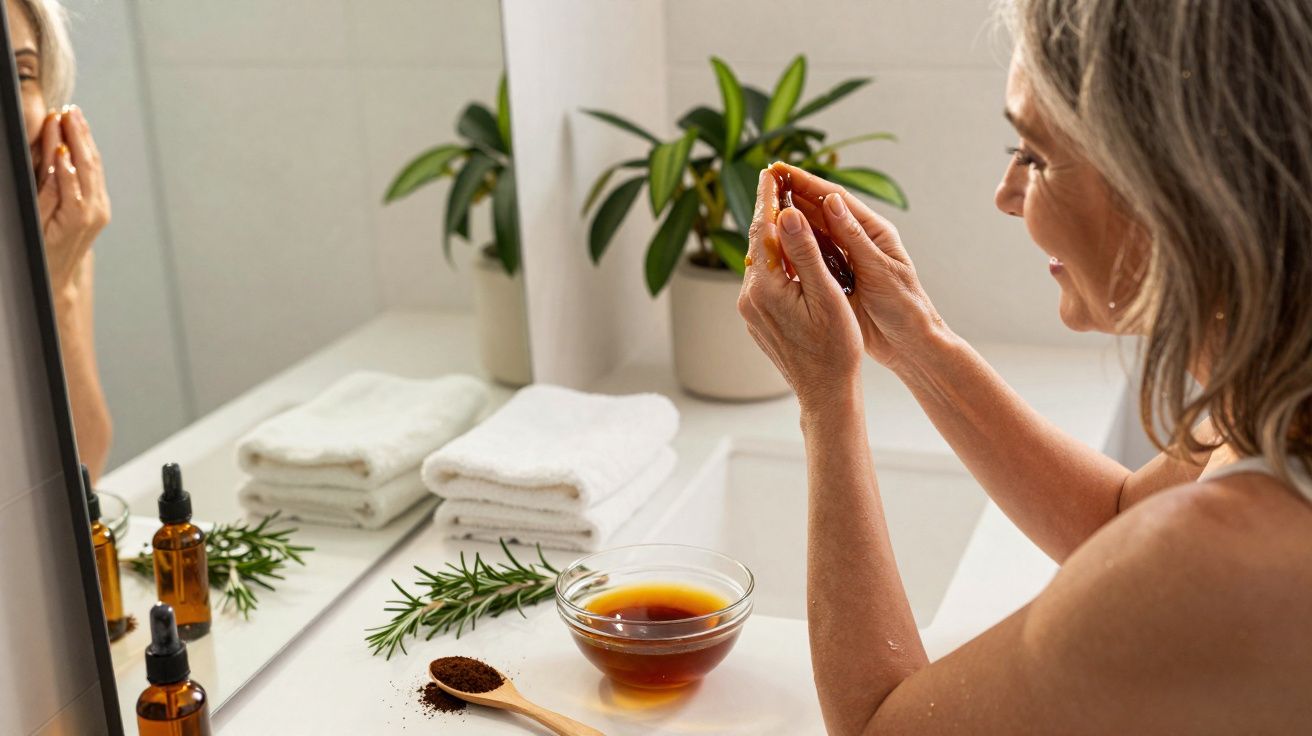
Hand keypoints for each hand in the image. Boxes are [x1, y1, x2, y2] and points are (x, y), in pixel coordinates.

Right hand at [34, 106, 110, 293]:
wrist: (57, 275)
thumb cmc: (41, 251)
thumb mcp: (37, 222)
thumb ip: (47, 192)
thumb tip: (56, 163)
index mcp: (78, 214)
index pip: (71, 169)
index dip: (61, 143)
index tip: (54, 121)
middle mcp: (95, 210)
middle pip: (87, 164)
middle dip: (77, 135)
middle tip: (67, 111)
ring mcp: (101, 208)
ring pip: (94, 166)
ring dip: (85, 139)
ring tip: (74, 117)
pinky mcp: (100, 207)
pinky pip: (95, 175)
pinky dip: (88, 153)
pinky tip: (80, 137)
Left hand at [737, 164, 863, 410]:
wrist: (825, 393)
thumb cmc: (834, 349)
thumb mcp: (826, 296)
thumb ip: (804, 253)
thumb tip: (785, 215)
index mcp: (765, 288)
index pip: (764, 230)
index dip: (769, 197)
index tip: (771, 170)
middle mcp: (749, 297)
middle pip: (758, 243)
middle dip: (768, 210)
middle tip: (775, 178)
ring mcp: (751, 310)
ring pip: (761, 262)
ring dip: (772, 235)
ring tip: (783, 205)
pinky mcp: (758, 319)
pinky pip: (765, 280)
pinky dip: (776, 260)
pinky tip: (788, 250)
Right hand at [774, 163, 944, 373]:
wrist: (909, 344)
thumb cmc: (905, 306)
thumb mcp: (880, 270)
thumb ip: (855, 238)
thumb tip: (831, 202)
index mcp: (873, 231)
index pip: (835, 199)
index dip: (807, 183)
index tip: (781, 170)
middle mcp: (856, 241)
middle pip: (819, 213)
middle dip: (792, 196)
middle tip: (765, 182)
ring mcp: (844, 262)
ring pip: (811, 235)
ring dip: (789, 222)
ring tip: (762, 209)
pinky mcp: (834, 282)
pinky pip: (808, 261)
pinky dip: (791, 252)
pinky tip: (772, 247)